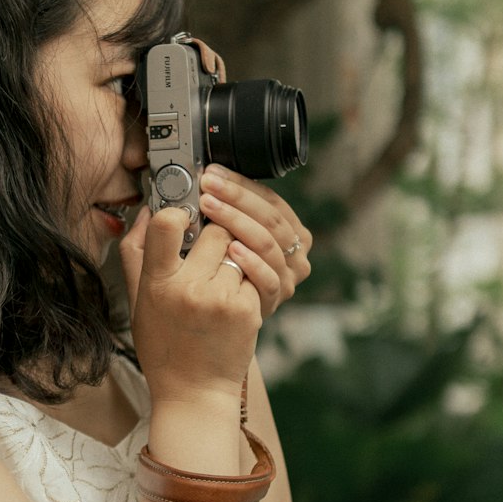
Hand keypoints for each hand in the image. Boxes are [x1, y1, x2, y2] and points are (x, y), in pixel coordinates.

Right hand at [119, 205, 261, 403]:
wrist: (194, 392)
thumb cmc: (163, 346)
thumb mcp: (138, 301)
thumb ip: (136, 253)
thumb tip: (147, 211)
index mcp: (157, 283)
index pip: (166, 225)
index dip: (179, 212)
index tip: (184, 216)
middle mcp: (188, 289)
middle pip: (217, 230)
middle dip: (218, 235)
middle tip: (211, 252)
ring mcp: (222, 299)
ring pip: (241, 250)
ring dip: (237, 258)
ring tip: (222, 281)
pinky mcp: (248, 310)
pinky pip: (256, 274)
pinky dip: (249, 281)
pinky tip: (234, 301)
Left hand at [196, 165, 311, 317]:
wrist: (218, 328)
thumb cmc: (221, 275)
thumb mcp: (232, 239)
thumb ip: (229, 213)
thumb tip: (206, 179)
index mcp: (291, 232)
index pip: (270, 200)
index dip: (242, 185)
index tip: (213, 173)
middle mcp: (296, 253)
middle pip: (270, 218)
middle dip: (236, 198)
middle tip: (207, 187)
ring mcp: (287, 277)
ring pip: (268, 243)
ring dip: (237, 221)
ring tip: (210, 208)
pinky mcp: (274, 299)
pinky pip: (267, 278)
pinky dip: (250, 262)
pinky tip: (231, 249)